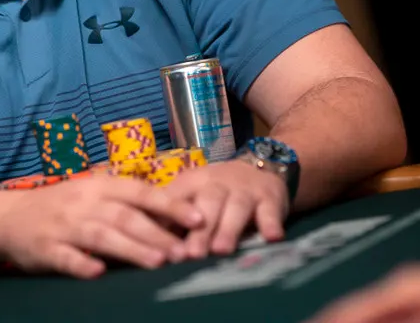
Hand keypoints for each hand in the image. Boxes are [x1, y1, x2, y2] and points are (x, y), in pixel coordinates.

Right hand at [0, 173, 204, 278]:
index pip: (140, 192)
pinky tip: (98, 272)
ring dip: (130, 249)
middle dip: (156, 234)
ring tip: (157, 263)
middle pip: (124, 216)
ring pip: (100, 235)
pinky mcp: (45, 248)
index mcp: (99, 186)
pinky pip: (65, 257)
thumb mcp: (93, 195)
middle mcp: (83, 202)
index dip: (169, 204)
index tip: (198, 218)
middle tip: (184, 251)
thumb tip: (174, 220)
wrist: (8, 217)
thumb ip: (126, 204)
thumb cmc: (63, 207)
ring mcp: (63, 225)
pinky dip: (81, 264)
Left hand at [166, 158, 288, 259]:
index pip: (178, 197)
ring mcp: (245, 189)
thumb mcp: (193, 195)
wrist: (261, 166)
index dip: (170, 216)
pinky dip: (271, 223)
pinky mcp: (270, 198)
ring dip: (229, 228)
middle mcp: (218, 182)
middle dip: (200, 229)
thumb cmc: (218, 191)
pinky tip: (271, 238)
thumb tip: (148, 246)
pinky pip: (270, 211)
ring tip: (221, 250)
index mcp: (193, 182)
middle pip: (208, 202)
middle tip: (193, 254)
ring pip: (236, 206)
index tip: (163, 242)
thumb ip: (174, 219)